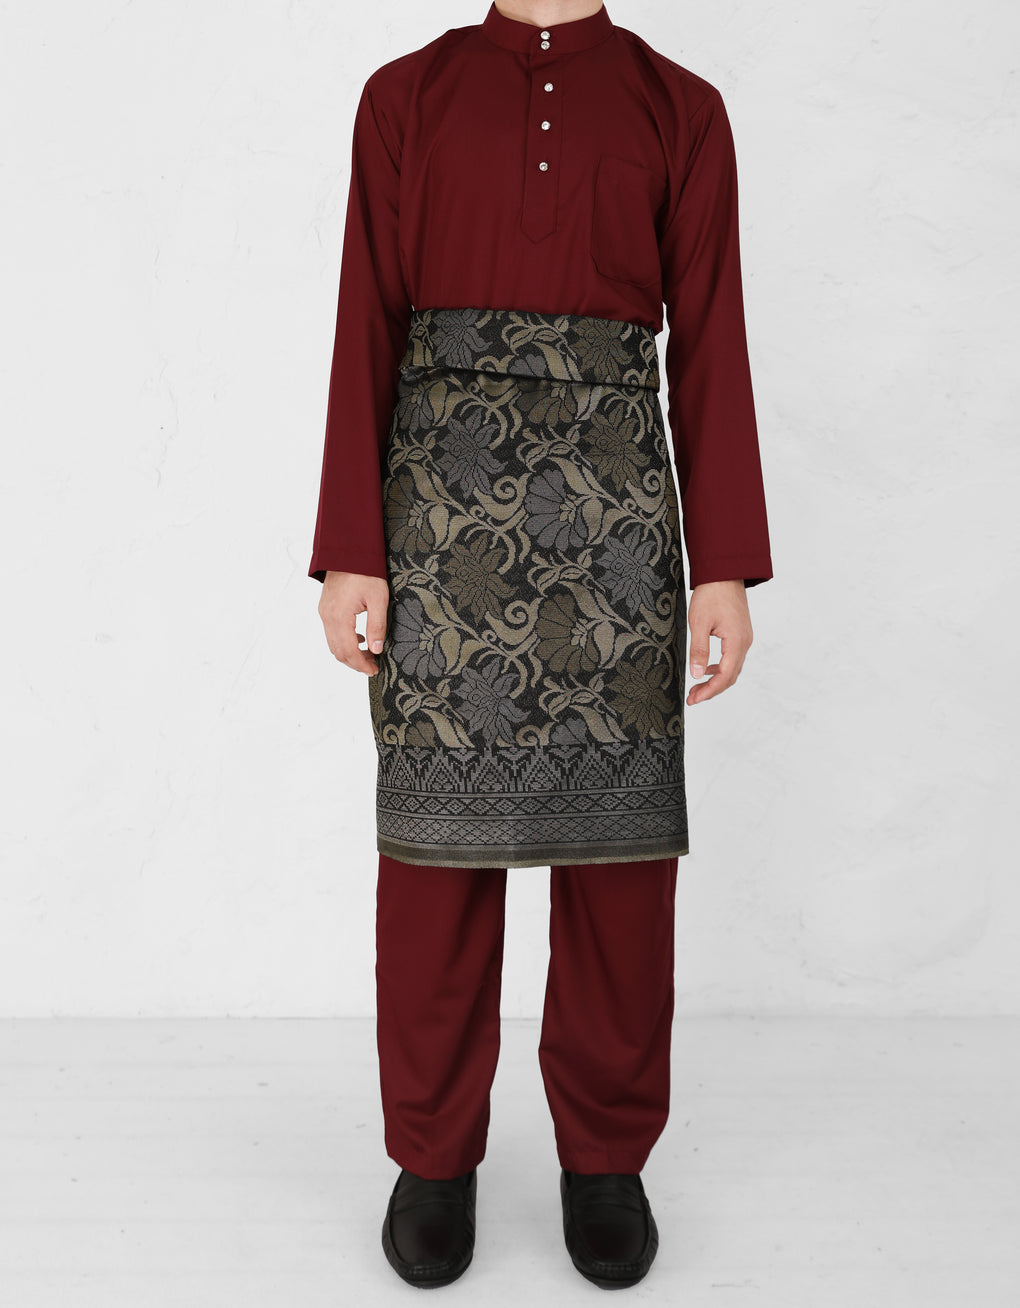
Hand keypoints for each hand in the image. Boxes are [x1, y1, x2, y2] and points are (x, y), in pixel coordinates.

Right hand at [318, 571, 389, 675]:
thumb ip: (377, 626)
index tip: (374, 670)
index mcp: (339, 616)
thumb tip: (376, 649)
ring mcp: (324, 612)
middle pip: (338, 652)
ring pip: (333, 644)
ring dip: (349, 653)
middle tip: (373, 665)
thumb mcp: (378, 599)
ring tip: (368, 654)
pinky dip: (343, 642)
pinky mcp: (325, 608)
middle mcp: (327, 617)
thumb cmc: (365, 571)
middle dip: (355, 662)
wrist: (348, 551)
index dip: (361, 665)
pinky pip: (331, 633)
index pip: (349, 651)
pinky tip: (359, 639)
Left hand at [686, 579, 753, 705]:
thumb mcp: (699, 623)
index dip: (709, 691)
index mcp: (736, 642)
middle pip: (731, 676)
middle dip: (712, 690)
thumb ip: (698, 650)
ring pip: (733, 668)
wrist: (724, 572)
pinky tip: (707, 668)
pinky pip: (733, 657)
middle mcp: (744, 643)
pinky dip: (720, 668)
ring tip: (697, 686)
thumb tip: (697, 675)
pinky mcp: (740, 633)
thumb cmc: (711, 594)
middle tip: (693, 698)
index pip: (725, 677)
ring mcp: (744, 638)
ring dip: (716, 680)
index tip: (694, 699)